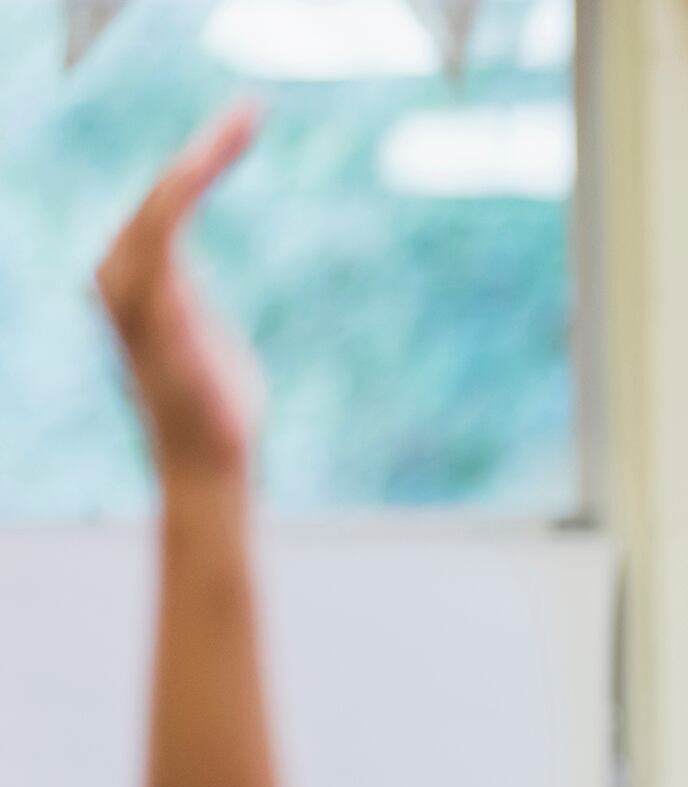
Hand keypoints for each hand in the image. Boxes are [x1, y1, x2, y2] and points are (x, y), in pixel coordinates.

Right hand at [98, 103, 264, 479]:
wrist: (208, 460)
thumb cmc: (216, 415)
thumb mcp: (206, 343)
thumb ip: (192, 306)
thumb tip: (201, 308)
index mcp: (134, 279)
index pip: (163, 205)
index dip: (198, 164)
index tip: (239, 128)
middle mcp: (117, 273)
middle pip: (161, 191)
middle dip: (206, 147)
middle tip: (253, 109)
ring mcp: (127, 283)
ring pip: (163, 195)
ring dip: (205, 151)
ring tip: (248, 116)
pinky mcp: (149, 294)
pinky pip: (165, 218)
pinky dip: (192, 179)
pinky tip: (220, 152)